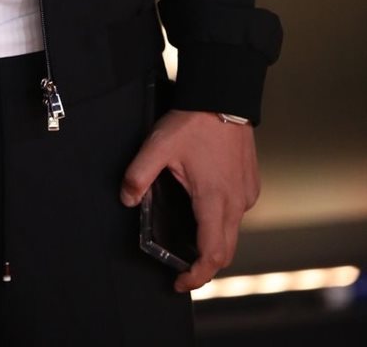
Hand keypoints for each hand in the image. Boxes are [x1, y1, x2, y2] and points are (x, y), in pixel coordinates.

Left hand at [120, 109, 259, 292]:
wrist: (224, 95)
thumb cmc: (195, 121)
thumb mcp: (158, 146)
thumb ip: (138, 175)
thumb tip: (127, 199)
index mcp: (214, 200)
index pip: (211, 254)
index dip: (196, 276)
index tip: (179, 282)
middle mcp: (235, 202)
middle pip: (225, 251)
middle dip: (204, 266)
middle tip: (183, 270)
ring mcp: (246, 193)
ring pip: (232, 232)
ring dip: (214, 241)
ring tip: (190, 238)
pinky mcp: (250, 183)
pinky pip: (237, 212)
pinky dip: (222, 220)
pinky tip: (204, 208)